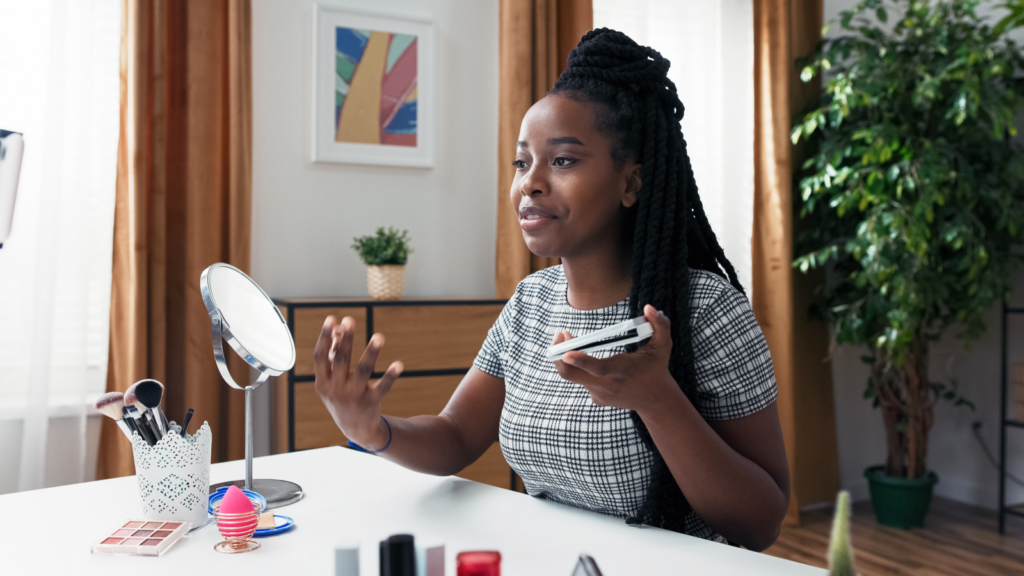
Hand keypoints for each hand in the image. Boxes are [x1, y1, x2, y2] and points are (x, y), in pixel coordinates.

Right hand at [313, 315, 402, 448]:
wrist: (355, 429)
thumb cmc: (341, 395)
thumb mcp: (332, 379)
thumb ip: (334, 353)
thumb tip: (339, 328)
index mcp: (322, 382)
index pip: (320, 356)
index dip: (324, 337)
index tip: (331, 318)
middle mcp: (336, 389)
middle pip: (341, 360)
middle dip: (345, 340)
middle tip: (351, 321)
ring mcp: (354, 396)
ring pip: (363, 371)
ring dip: (371, 353)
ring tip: (379, 336)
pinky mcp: (371, 402)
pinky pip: (382, 387)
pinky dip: (390, 376)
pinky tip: (399, 364)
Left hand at [553, 305, 678, 412]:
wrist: (655, 401)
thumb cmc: (657, 368)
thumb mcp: (663, 345)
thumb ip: (660, 324)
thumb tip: (649, 307)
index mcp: (621, 371)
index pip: (598, 368)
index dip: (580, 360)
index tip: (566, 352)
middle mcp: (607, 384)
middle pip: (571, 375)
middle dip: (558, 354)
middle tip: (560, 334)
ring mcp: (599, 393)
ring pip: (573, 375)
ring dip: (566, 357)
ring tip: (569, 338)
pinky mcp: (596, 398)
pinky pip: (580, 379)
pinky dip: (578, 366)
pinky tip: (584, 356)